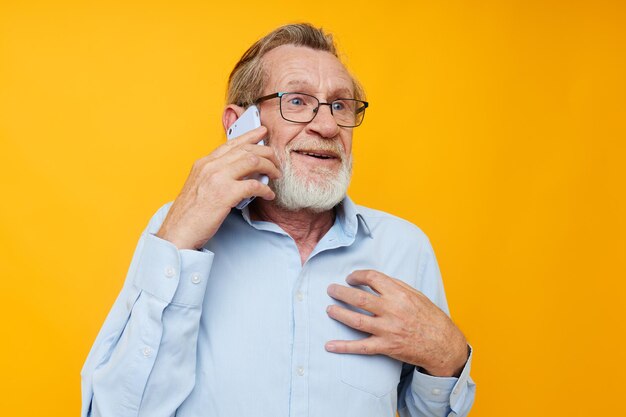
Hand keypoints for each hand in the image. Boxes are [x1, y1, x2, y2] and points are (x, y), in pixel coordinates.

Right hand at [156, 126, 280, 249]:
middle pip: (246, 149)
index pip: (231, 143)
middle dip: (266, 153)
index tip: (262, 132)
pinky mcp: (225, 194)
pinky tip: (269, 195)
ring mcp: (218, 178)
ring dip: (270, 167)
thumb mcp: (199, 186)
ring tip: (276, 175)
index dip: (249, 135)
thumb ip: (216, 175)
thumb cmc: (189, 215)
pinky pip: (254, 185)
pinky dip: (266, 189)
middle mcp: (210, 166)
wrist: (177, 232)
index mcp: (203, 163)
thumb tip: (240, 173)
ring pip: (254, 161)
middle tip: (276, 161)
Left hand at [325, 270, 468, 376]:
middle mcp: (392, 310)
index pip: (372, 278)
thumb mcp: (416, 295)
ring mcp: (387, 329)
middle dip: (341, 292)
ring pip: (356, 320)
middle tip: (331, 290)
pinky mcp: (386, 346)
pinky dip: (344, 347)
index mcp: (399, 293)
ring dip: (339, 313)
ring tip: (328, 309)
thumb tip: (374, 279)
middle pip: (359, 297)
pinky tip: (330, 345)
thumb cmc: (430, 317)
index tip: (350, 278)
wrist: (442, 343)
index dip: (357, 276)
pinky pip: (361, 346)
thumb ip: (395, 286)